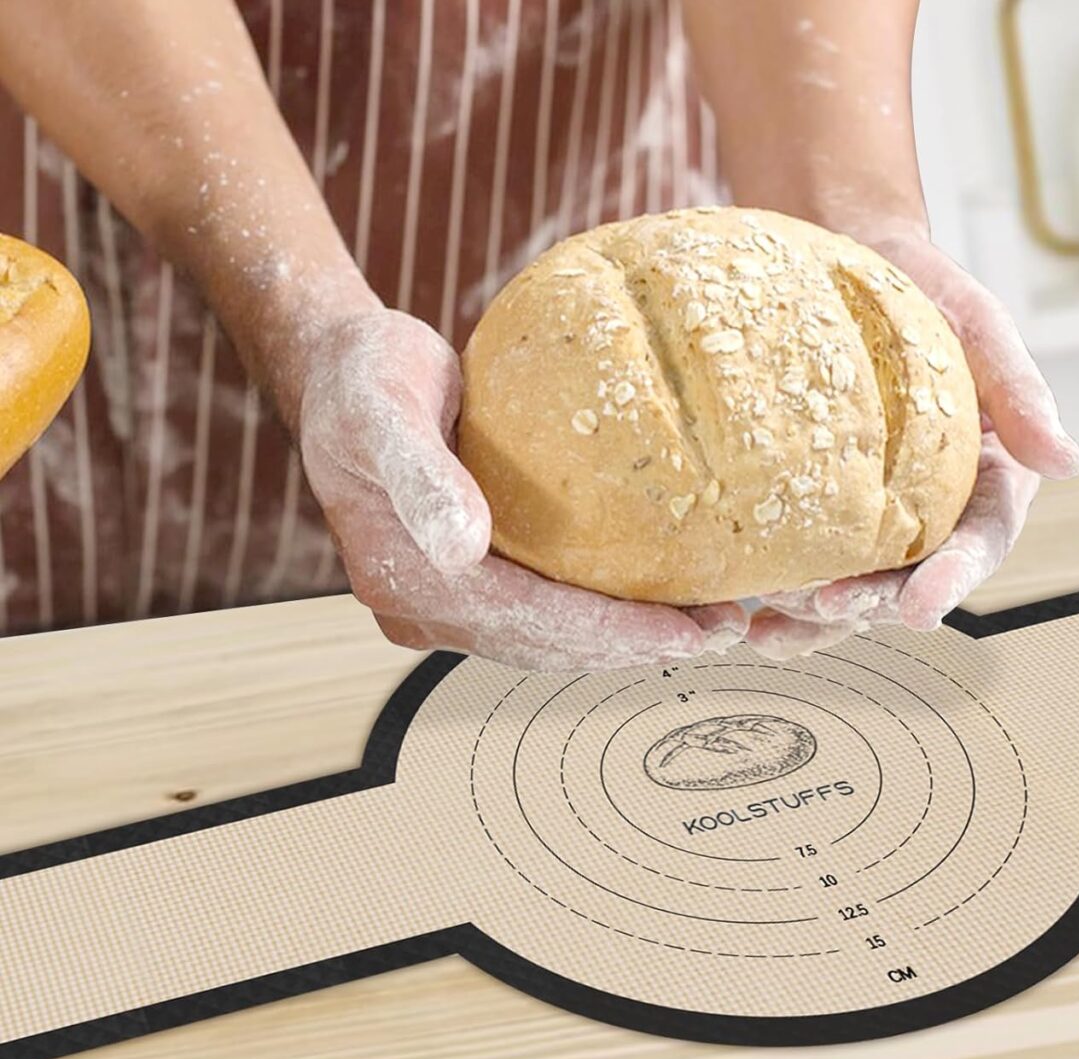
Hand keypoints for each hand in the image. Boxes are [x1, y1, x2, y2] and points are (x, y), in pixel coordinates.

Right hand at [297, 307, 747, 670]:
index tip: (688, 632)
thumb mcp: (383, 408)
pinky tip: (647, 601)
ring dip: (621, 640)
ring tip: (702, 624)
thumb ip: (422, 476)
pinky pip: (536, 615)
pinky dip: (594, 616)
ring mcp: (437, 602)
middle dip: (632, 646)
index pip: (525, 621)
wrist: (340, 374)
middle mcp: (419, 605)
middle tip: (720, 630)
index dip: (610, 632)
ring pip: (542, 641)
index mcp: (403, 574)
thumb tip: (465, 549)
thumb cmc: (364, 378)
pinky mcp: (458, 584)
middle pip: (542, 645)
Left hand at [745, 225, 1078, 659]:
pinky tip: (744, 615)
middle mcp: (931, 509)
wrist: (849, 261)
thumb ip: (1020, 392)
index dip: (952, 580)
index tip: (918, 608)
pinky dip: (778, 598)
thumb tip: (1071, 461)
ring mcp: (873, 516)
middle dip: (873, 603)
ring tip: (772, 634)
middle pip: (911, 578)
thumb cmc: (922, 291)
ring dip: (818, 621)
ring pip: (856, 588)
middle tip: (828, 608)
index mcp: (984, 477)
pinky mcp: (818, 510)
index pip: (979, 541)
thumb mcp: (978, 325)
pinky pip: (803, 563)